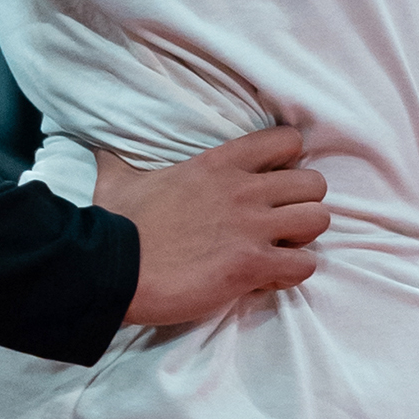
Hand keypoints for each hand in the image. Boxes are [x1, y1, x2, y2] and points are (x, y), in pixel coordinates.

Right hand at [94, 126, 330, 326]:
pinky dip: (293, 274)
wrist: (110, 270)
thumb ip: (120, 161)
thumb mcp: (118, 180)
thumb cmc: (115, 225)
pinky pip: (305, 265)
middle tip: (280, 223)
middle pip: (315, 184)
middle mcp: (243, 190)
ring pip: (318, 220)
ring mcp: (251, 227)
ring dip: (304, 238)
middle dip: (304, 204)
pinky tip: (268, 278)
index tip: (272, 181)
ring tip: (280, 250)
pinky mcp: (252, 265)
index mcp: (219, 163)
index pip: (287, 140)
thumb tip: (99, 150)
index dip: (289, 161)